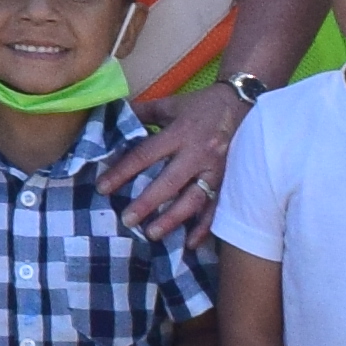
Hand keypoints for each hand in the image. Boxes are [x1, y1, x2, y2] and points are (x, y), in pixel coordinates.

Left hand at [92, 89, 240, 238]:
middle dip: (147, 203)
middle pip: (169, 182)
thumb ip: (143, 112)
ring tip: (153, 234)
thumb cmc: (202, 105)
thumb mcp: (171, 104)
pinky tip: (190, 242)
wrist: (242, 103)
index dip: (123, 171)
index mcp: (179, 133)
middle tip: (127, 220)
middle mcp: (197, 154)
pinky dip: (205, 226)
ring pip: (194, 199)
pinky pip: (217, 207)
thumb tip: (114, 116)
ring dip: (173, 219)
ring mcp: (215, 170)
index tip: (103, 187)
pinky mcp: (229, 181)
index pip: (146, 154)